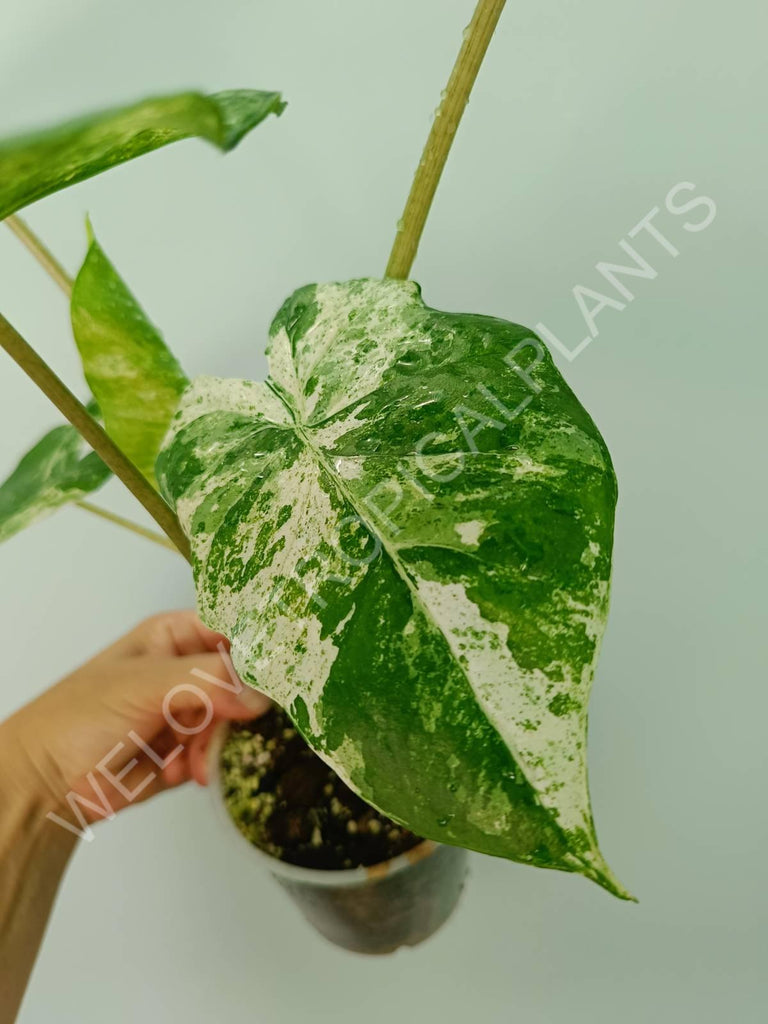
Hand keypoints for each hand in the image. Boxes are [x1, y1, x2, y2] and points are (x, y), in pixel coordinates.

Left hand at [0, 610, 268, 826]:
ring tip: (192, 761)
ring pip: (236, 722)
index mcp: (175, 636)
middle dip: (239, 708)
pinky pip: (220, 755)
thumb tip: (261, 694)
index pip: (234, 631)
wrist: (45, 784)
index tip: (283, 672)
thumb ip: (206, 681)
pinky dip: (206, 766)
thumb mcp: (145, 684)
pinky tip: (183, 773)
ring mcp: (188, 712)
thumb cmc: (79, 716)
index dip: (260, 649)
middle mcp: (187, 670)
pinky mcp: (187, 752)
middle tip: (230, 726)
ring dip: (218, 744)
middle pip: (243, 681)